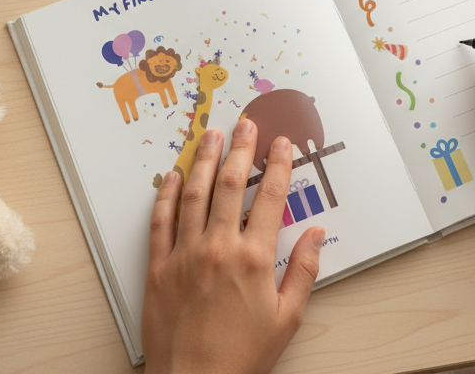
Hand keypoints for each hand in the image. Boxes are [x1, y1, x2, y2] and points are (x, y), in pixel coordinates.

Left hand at [142, 120, 323, 373]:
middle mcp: (218, 248)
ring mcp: (184, 255)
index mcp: (253, 259)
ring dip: (204, 159)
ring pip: (194, 194)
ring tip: (210, 134)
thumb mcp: (288, 318)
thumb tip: (316, 235)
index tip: (282, 144)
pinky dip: (167, 195)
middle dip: (240, 149)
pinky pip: (160, 222)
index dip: (278, 166)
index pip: (271, 198)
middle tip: (246, 124)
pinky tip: (174, 175)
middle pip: (231, 185)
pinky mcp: (158, 268)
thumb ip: (303, 271)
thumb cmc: (242, 357)